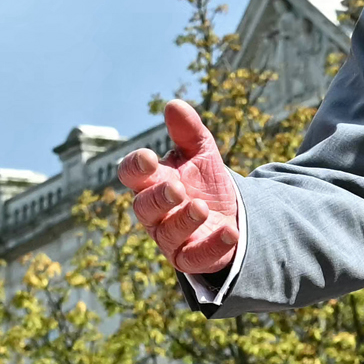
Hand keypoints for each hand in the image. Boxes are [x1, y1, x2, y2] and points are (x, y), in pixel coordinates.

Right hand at [119, 98, 245, 278]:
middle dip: (159, 198)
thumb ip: (188, 130)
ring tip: (201, 206)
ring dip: (183, 221)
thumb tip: (173, 105)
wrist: (231, 215)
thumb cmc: (205, 182)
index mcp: (152, 182)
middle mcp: (155, 212)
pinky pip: (195, 257)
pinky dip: (212, 246)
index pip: (132, 174)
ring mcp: (170, 238)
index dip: (136, 167)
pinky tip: (229, 232)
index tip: (148, 157)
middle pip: (143, 208)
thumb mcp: (201, 152)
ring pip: (167, 234)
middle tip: (178, 189)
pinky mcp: (190, 258)